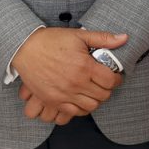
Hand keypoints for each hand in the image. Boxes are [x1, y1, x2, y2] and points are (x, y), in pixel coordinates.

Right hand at [11, 27, 126, 120]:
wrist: (25, 48)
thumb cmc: (51, 40)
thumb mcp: (78, 35)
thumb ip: (102, 38)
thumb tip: (124, 38)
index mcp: (84, 66)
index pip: (110, 81)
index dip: (116, 79)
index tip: (114, 76)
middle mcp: (76, 83)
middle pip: (103, 95)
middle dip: (107, 89)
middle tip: (104, 82)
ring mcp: (64, 94)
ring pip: (91, 107)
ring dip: (95, 100)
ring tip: (93, 90)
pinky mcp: (53, 101)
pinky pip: (73, 113)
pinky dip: (80, 108)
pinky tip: (80, 98)